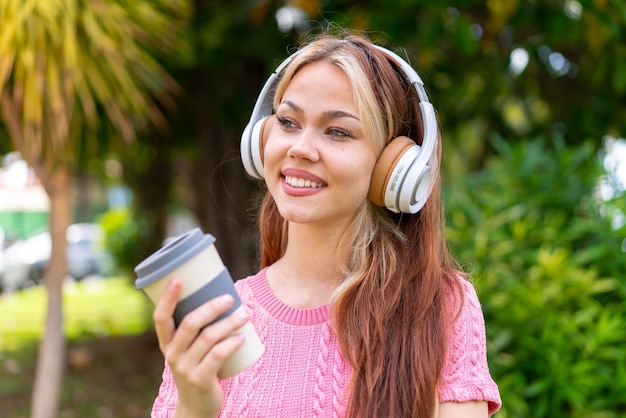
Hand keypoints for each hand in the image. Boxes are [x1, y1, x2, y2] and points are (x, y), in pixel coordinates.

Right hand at [153, 278, 247, 417]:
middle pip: (189, 323)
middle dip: (211, 307)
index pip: (160, 317)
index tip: (178, 278)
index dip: (167, 297)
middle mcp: (172, 354)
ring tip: (245, 315)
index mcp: (166, 342)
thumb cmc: (196, 367)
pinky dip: (231, 343)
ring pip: (208, 338)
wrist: (196, 405)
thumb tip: (220, 293)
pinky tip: (242, 337)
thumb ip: (196, 328)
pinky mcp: (200, 379)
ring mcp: (185, 368)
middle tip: (229, 298)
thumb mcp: (188, 349)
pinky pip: (218, 356)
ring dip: (229, 323)